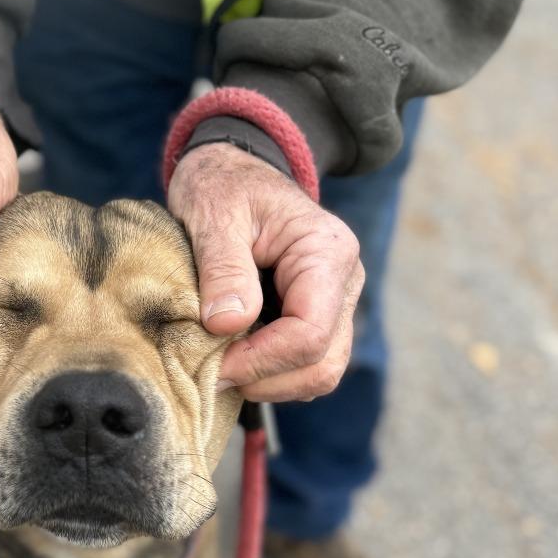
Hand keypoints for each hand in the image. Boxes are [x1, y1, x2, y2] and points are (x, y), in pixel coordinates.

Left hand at [167, 143, 363, 401]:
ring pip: (319, 373)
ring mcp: (335, 304)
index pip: (310, 332)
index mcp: (326, 252)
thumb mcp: (213, 215)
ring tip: (221, 368)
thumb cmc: (223, 187)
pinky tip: (234, 359)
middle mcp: (344, 282)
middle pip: (323, 364)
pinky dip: (270, 376)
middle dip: (266, 380)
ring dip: (269, 384)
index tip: (214, 367)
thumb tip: (227, 325)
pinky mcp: (318, 319)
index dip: (261, 361)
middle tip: (213, 375)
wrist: (233, 174)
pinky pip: (304, 367)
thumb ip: (223, 269)